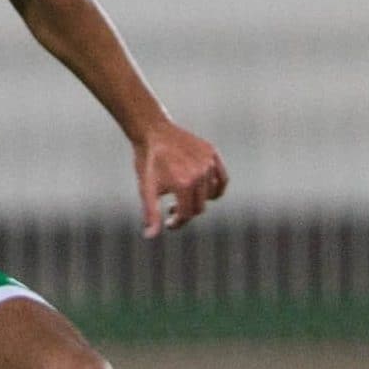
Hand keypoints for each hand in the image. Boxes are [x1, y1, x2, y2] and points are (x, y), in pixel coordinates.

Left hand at [133, 120, 228, 237]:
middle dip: (185, 212)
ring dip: (198, 200)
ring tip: (183, 196)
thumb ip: (151, 213)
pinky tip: (202, 189)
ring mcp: (208, 162)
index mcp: (184, 184)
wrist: (152, 131)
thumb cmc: (147, 162)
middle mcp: (200, 174)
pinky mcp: (212, 153)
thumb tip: (150, 236)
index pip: (187, 214)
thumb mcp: (147, 189)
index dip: (177, 222)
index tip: (168, 223)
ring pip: (211, 194)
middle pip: (199, 207)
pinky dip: (215, 187)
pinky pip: (222, 178)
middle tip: (170, 209)